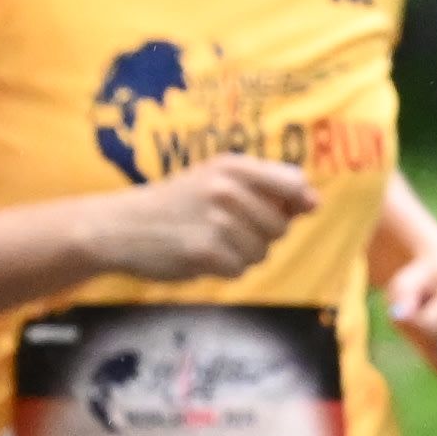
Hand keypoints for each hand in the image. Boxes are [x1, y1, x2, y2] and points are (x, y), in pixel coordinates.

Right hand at [82, 153, 313, 289]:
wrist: (123, 226)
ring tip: (214, 242)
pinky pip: (240, 270)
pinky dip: (226, 269)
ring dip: (244, 255)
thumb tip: (312, 203)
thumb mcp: (216, 178)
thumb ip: (264, 186)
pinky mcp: (205, 253)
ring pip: (262, 252)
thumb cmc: (177, 202)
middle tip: (230, 230)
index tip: (301, 209)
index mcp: (233, 166)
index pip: (292, 183)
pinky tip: (203, 256)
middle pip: (280, 226)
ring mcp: (216, 222)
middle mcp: (226, 189)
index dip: (302, 201)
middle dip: (263, 235)